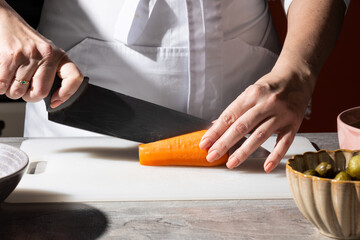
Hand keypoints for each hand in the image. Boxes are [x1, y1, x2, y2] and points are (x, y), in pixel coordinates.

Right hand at [0, 1, 82, 107]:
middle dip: (28, 96)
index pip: (74, 77)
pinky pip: (3, 85)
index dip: (67, 93)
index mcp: (60, 56)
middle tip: (24, 87)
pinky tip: (3, 76)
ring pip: (18, 91)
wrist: (7, 21)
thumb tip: (52, 99)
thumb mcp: (46, 55)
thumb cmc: (27, 44)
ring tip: (12, 77)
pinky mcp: (11, 56)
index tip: (55, 101)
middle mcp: (48, 54)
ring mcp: (29, 55)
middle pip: (40, 92)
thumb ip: (51, 73)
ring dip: (11, 90)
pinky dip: (0, 87)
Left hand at [199, 66, 314, 172]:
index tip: (204, 144)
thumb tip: (214, 127)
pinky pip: (284, 142)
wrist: (297, 77)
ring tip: (231, 163)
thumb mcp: (250, 93)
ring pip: (260, 135)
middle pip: (242, 127)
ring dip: (244, 151)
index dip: (215, 131)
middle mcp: (266, 103)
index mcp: (251, 94)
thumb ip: (235, 111)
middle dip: (224, 143)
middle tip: (212, 156)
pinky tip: (266, 167)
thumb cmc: (270, 87)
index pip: (229, 116)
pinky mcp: (294, 123)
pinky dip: (275, 156)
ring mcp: (281, 114)